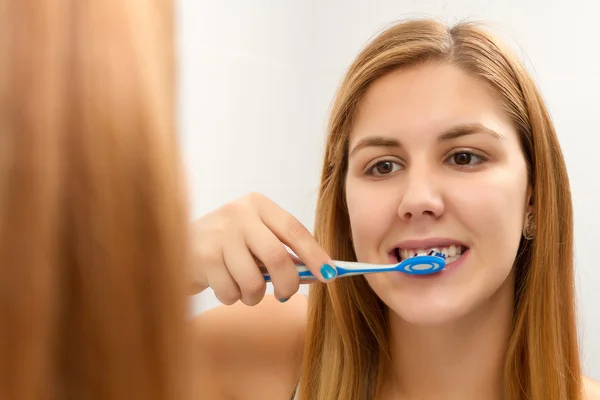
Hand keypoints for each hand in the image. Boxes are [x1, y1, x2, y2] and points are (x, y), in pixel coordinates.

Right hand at [190, 192, 336, 304]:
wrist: (175, 245)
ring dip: (254, 296)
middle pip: (276, 257)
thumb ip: (284, 253)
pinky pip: (231, 291)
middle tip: (285, 295)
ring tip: (245, 290)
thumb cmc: (226, 245)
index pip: (294, 229)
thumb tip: (322, 274)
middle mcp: (238, 213)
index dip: (315, 255)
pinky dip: (232, 297)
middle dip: (287, 284)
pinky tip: (223, 285)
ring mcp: (218, 234)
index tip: (331, 275)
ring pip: (253, 281)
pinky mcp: (202, 257)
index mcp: (258, 204)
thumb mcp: (255, 239)